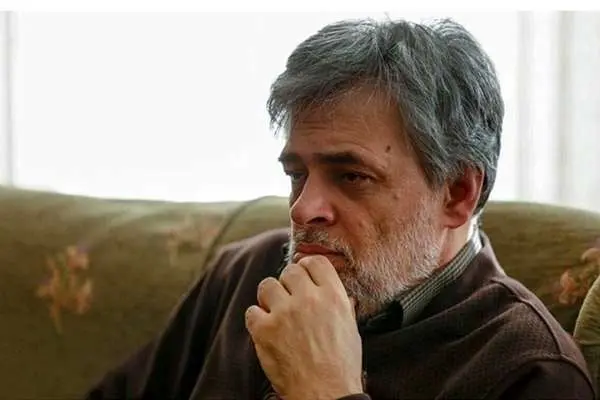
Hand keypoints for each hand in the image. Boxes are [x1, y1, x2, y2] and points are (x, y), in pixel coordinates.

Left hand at [245, 255, 363, 399]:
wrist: (325, 394)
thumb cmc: (341, 367)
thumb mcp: (351, 329)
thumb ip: (342, 306)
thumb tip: (339, 296)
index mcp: (333, 297)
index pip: (315, 262)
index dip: (307, 267)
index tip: (303, 276)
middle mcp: (308, 299)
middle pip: (290, 271)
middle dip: (288, 283)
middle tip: (289, 298)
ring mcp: (284, 313)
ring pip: (267, 285)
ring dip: (270, 297)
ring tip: (275, 311)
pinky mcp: (264, 330)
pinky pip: (251, 311)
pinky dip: (256, 319)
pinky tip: (266, 328)